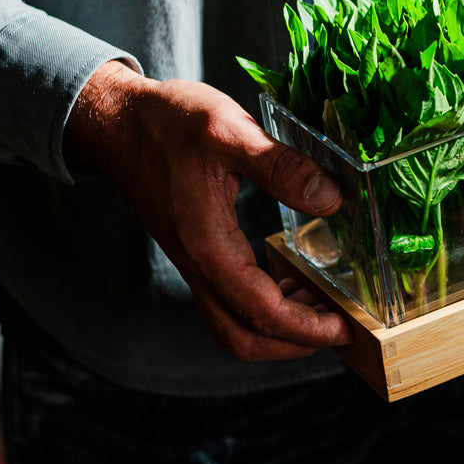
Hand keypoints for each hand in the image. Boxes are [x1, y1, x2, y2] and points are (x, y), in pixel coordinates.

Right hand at [66, 61, 354, 360]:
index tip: (346, 326)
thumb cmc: (169, 121)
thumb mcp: (231, 131)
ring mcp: (192, 261)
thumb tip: (331, 199)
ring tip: (321, 306)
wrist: (117, 119)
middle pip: (242, 337)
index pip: (261, 311)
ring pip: (231, 324)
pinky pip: (226, 299)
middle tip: (338, 327)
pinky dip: (261, 306)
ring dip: (276, 330)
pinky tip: (290, 281)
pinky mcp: (193, 251)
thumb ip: (281, 166)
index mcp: (208, 244)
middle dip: (292, 343)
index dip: (308, 326)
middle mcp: (197, 263)